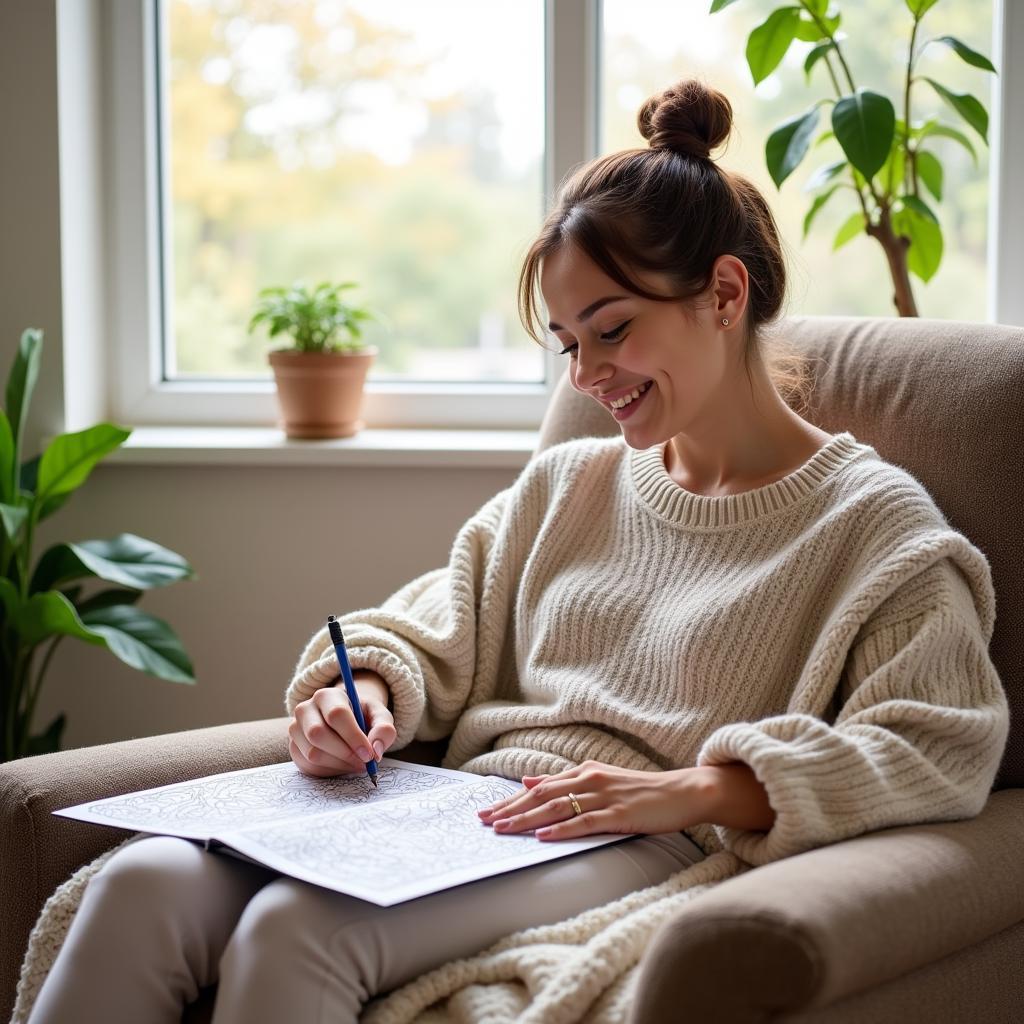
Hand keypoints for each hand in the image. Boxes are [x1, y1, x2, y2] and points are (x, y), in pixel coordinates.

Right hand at [288, 675, 395, 777]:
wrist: (346, 721)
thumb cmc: (363, 717)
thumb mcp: (379, 716)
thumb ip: (383, 729)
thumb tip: (376, 750)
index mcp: (327, 695)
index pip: (336, 715)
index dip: (354, 737)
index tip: (369, 754)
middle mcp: (305, 709)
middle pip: (318, 734)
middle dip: (344, 753)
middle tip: (364, 763)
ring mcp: (295, 729)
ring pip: (312, 753)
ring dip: (339, 764)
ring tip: (356, 763)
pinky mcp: (294, 748)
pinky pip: (308, 766)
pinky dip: (329, 771)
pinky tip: (343, 765)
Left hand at [476, 760, 715, 840]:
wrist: (682, 792)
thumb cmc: (641, 791)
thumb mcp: (599, 779)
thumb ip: (565, 781)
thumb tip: (529, 780)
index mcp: (583, 771)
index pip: (539, 787)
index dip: (511, 799)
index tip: (487, 811)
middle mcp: (589, 779)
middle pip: (541, 795)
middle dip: (510, 809)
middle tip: (484, 822)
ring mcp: (604, 796)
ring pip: (557, 807)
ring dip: (527, 819)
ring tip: (503, 829)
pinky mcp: (618, 813)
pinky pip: (584, 821)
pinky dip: (561, 829)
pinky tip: (543, 836)